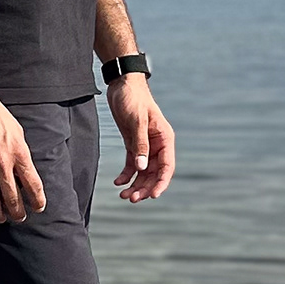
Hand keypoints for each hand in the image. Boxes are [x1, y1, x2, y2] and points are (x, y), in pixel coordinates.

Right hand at [0, 82, 46, 223]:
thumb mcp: (15, 129)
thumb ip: (20, 151)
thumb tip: (24, 170)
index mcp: (18, 151)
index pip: (33, 184)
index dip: (37, 200)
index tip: (38, 207)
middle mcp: (1, 162)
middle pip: (13, 198)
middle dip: (18, 213)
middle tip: (19, 218)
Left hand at [108, 74, 174, 202]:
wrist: (122, 84)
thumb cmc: (133, 98)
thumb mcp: (136, 121)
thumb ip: (140, 144)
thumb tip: (141, 168)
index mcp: (164, 139)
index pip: (167, 166)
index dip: (161, 183)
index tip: (153, 196)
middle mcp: (157, 145)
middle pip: (154, 173)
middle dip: (144, 187)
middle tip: (131, 198)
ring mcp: (145, 146)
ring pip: (143, 172)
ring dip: (135, 184)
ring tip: (123, 195)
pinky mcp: (133, 144)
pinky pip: (132, 165)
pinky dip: (126, 175)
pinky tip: (118, 182)